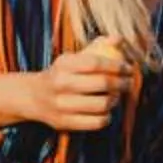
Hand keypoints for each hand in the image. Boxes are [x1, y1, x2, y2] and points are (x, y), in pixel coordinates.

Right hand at [15, 35, 138, 132]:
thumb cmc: (61, 74)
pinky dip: (107, 117)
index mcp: (63, 64)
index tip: (129, 68)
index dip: (117, 66)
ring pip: (102, 104)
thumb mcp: (73, 58)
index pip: (96, 63)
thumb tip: (119, 39)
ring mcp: (61, 105)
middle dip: (123, 83)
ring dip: (116, 100)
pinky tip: (107, 111)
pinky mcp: (64, 123)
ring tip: (117, 96)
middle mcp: (60, 84)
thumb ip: (97, 47)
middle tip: (129, 83)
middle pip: (102, 84)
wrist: (33, 97)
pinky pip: (96, 122)